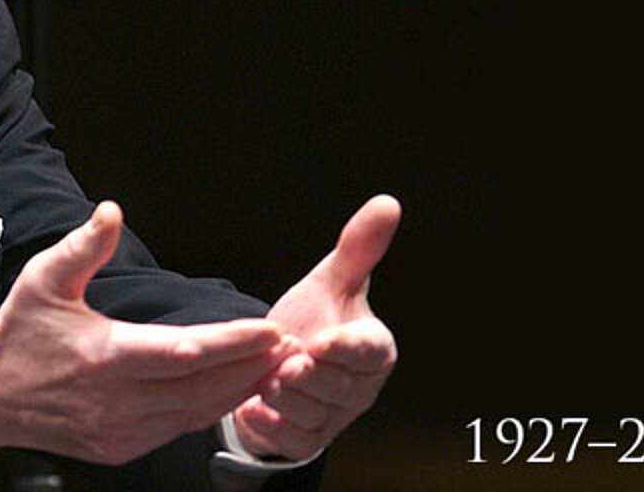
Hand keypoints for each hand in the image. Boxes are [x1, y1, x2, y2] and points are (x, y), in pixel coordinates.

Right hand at [0, 201, 289, 465]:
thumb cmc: (19, 332)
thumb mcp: (44, 279)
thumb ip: (83, 246)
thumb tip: (112, 211)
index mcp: (104, 356)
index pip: (185, 352)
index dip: (233, 343)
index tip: (270, 330)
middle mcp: (117, 401)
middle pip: (202, 389)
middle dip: (251, 368)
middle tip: (292, 348)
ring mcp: (120, 431)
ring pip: (195, 414)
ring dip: (237, 392)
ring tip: (274, 368)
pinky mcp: (119, 448)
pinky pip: (175, 430)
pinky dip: (207, 411)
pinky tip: (229, 391)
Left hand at [232, 194, 400, 460]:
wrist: (279, 362)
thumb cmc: (315, 318)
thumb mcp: (331, 281)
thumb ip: (358, 248)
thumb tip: (388, 203)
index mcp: (373, 348)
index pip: (367, 352)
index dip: (343, 349)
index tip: (318, 342)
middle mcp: (360, 387)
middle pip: (335, 385)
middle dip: (306, 373)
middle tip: (284, 361)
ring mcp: (336, 418)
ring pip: (312, 413)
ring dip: (286, 396)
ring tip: (268, 378)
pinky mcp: (309, 441)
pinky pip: (292, 439)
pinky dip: (271, 424)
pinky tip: (255, 407)